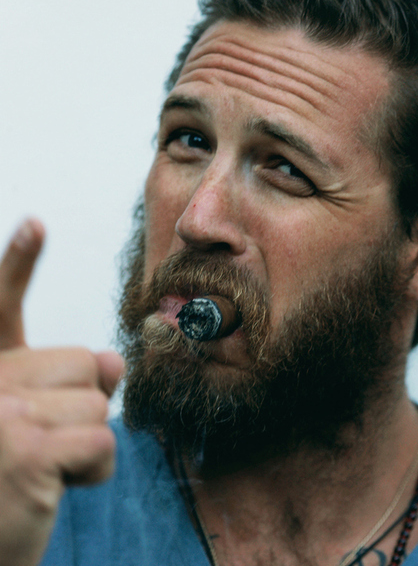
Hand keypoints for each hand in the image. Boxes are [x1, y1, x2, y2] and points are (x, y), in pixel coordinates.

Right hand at [0, 219, 123, 565]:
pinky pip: (101, 444)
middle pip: (85, 364)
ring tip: (37, 472)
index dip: (18, 264)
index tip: (36, 223)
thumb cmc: (5, 484)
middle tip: (36, 447)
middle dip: (79, 409)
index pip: (2, 307)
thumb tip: (112, 362)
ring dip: (82, 446)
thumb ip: (62, 382)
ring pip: (98, 406)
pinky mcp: (25, 449)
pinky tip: (49, 489)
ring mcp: (0, 413)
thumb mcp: (28, 423)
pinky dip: (90, 473)